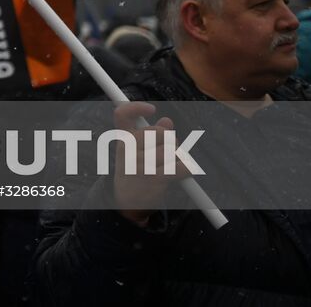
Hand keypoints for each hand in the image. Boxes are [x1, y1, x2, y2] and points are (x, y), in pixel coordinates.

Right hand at [110, 101, 188, 225]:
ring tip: (172, 164)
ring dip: (179, 156)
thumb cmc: (133, 173)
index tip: (152, 108)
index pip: (122, 114)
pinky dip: (187, 168)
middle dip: (171, 139)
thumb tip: (167, 120)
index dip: (137, 107)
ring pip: (173, 149)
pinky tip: (183, 172)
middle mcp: (129, 149)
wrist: (126, 204)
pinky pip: (182, 166)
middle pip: (159, 131)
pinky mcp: (156, 178)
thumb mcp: (135, 152)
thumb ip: (150, 134)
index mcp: (123, 140)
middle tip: (169, 150)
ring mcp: (142, 163)